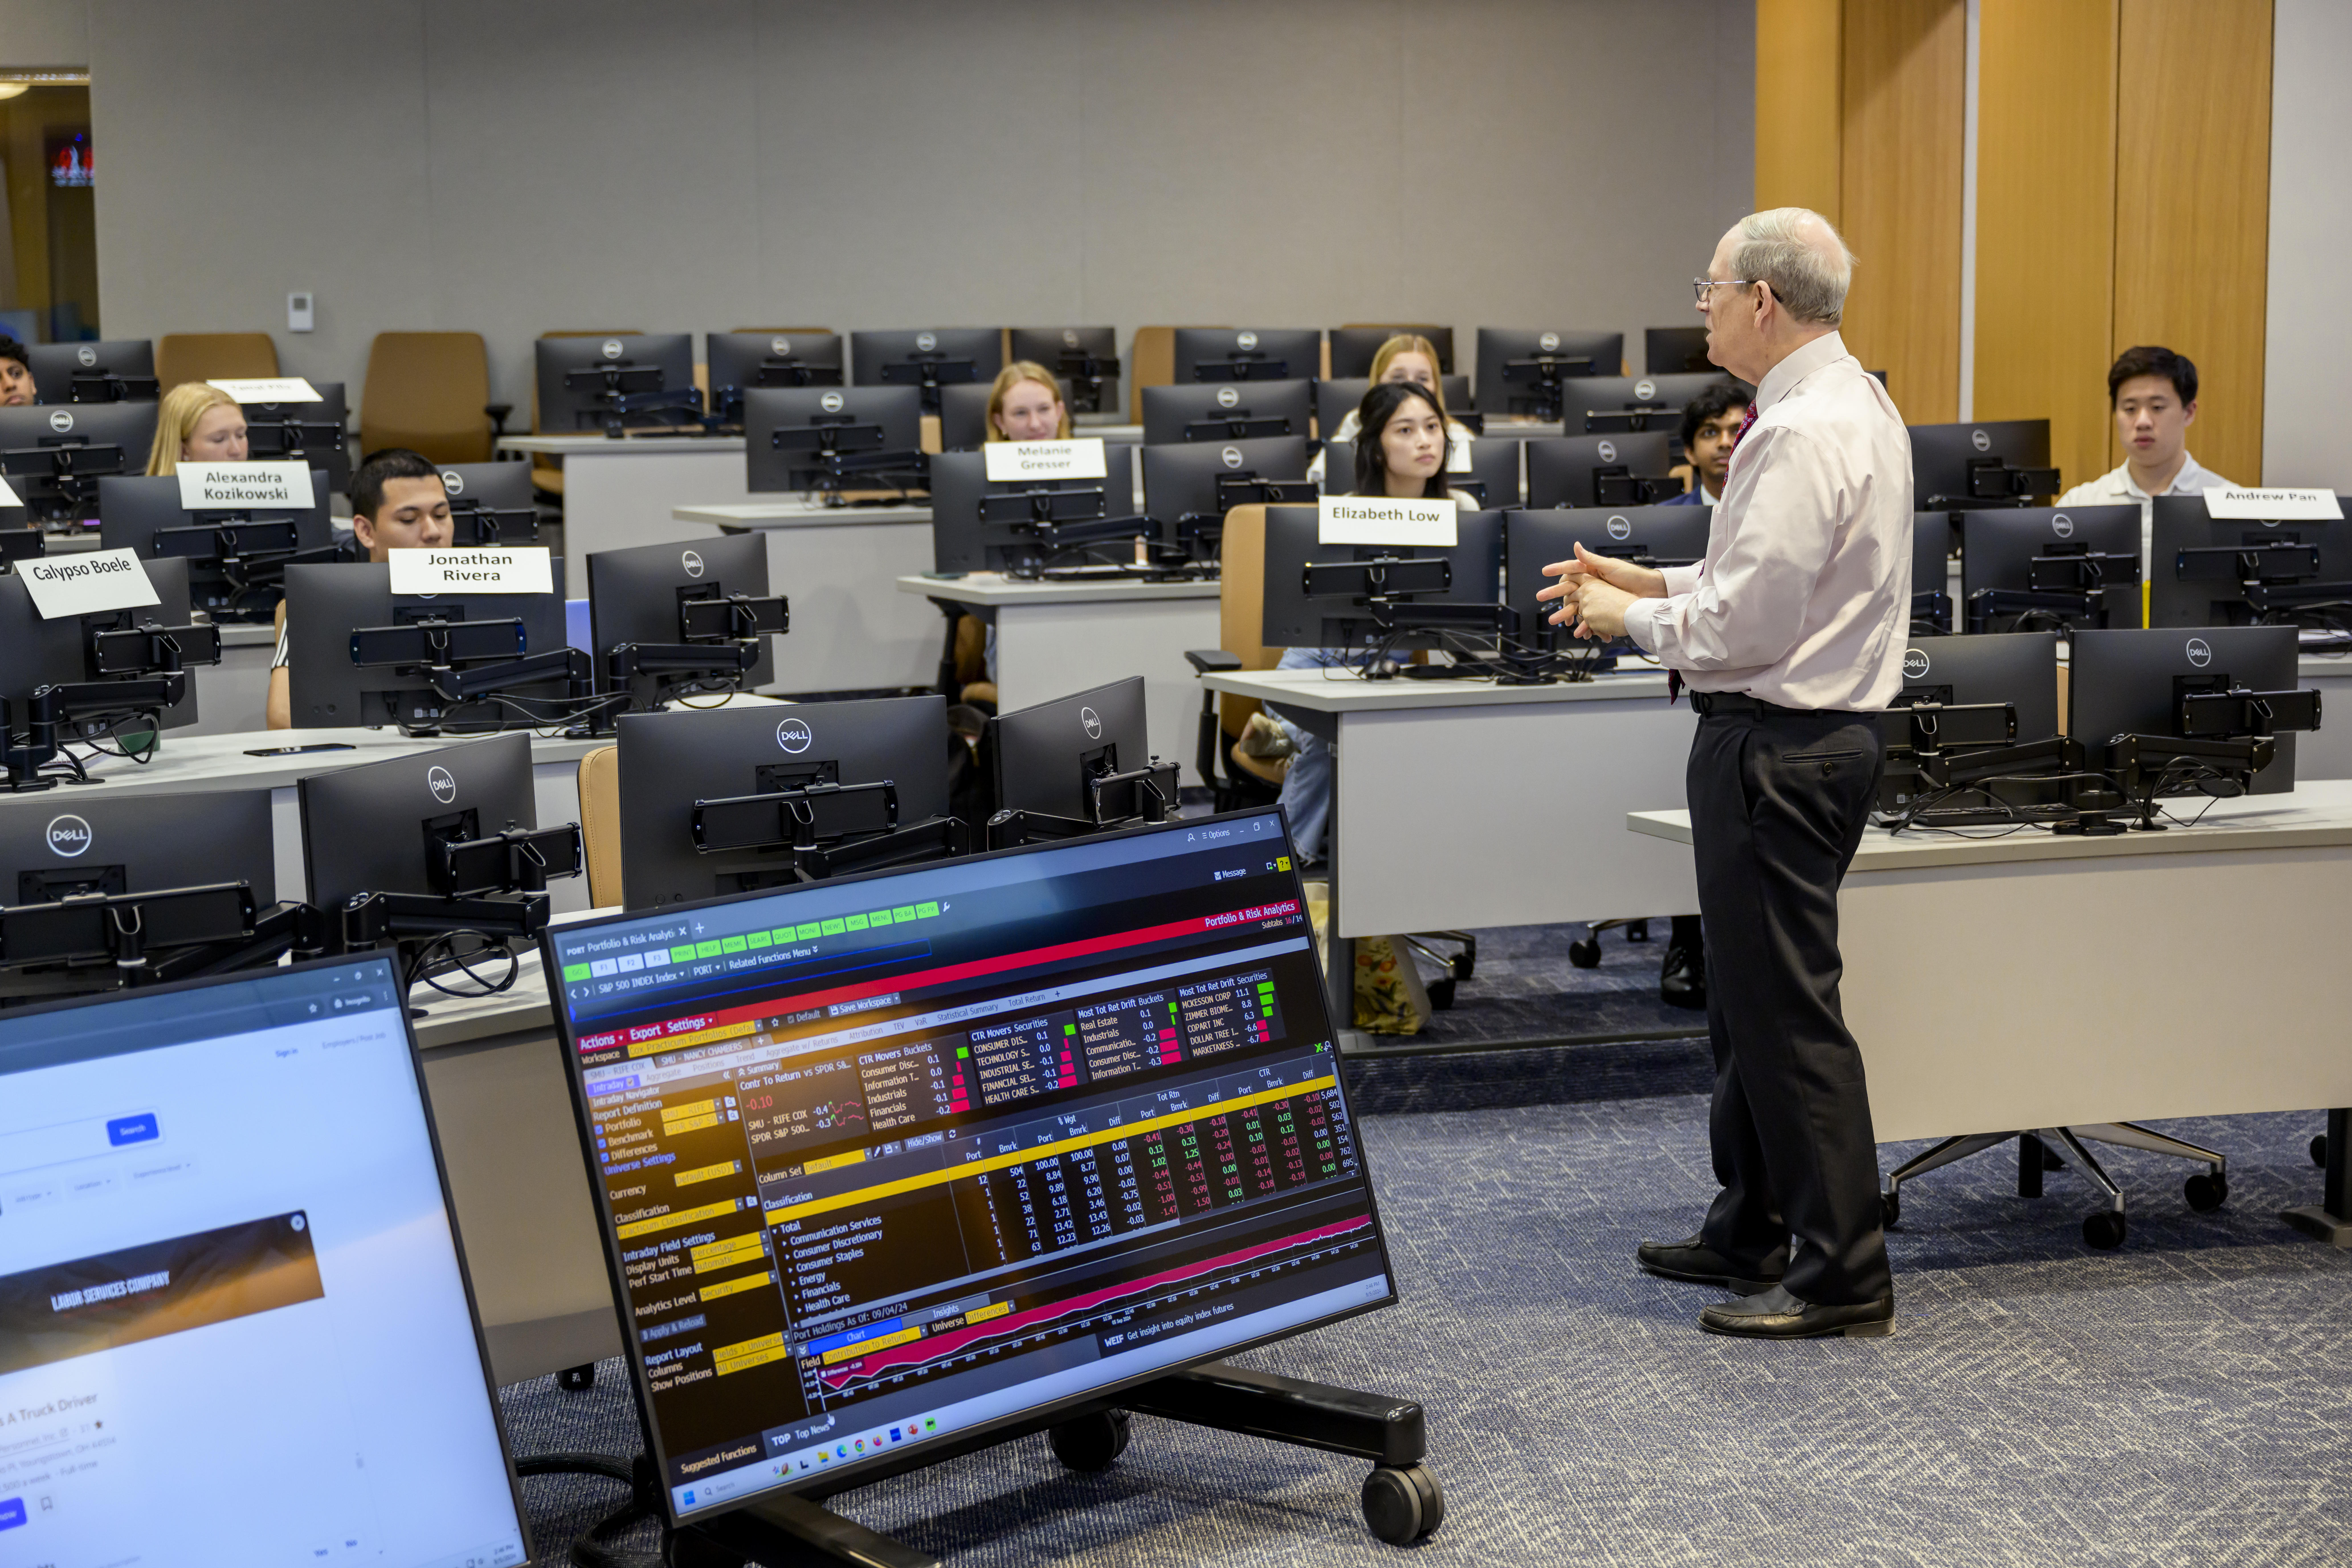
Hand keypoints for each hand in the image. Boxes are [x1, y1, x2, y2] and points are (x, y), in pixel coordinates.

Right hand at [1536, 542, 1664, 637]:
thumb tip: (1576, 545)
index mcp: (1593, 571)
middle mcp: (1593, 583)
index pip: (1570, 569)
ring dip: (1569, 615)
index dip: (1557, 569)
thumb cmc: (1633, 576)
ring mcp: (1598, 596)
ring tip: (1562, 623)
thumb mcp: (1610, 566)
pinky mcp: (1604, 608)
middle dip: (1555, 595)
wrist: (1650, 593)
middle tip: (1541, 597)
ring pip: (1578, 607)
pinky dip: (1586, 625)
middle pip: (1569, 590)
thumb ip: (1591, 558)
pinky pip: (1591, 617)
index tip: (1544, 571)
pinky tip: (1582, 632)